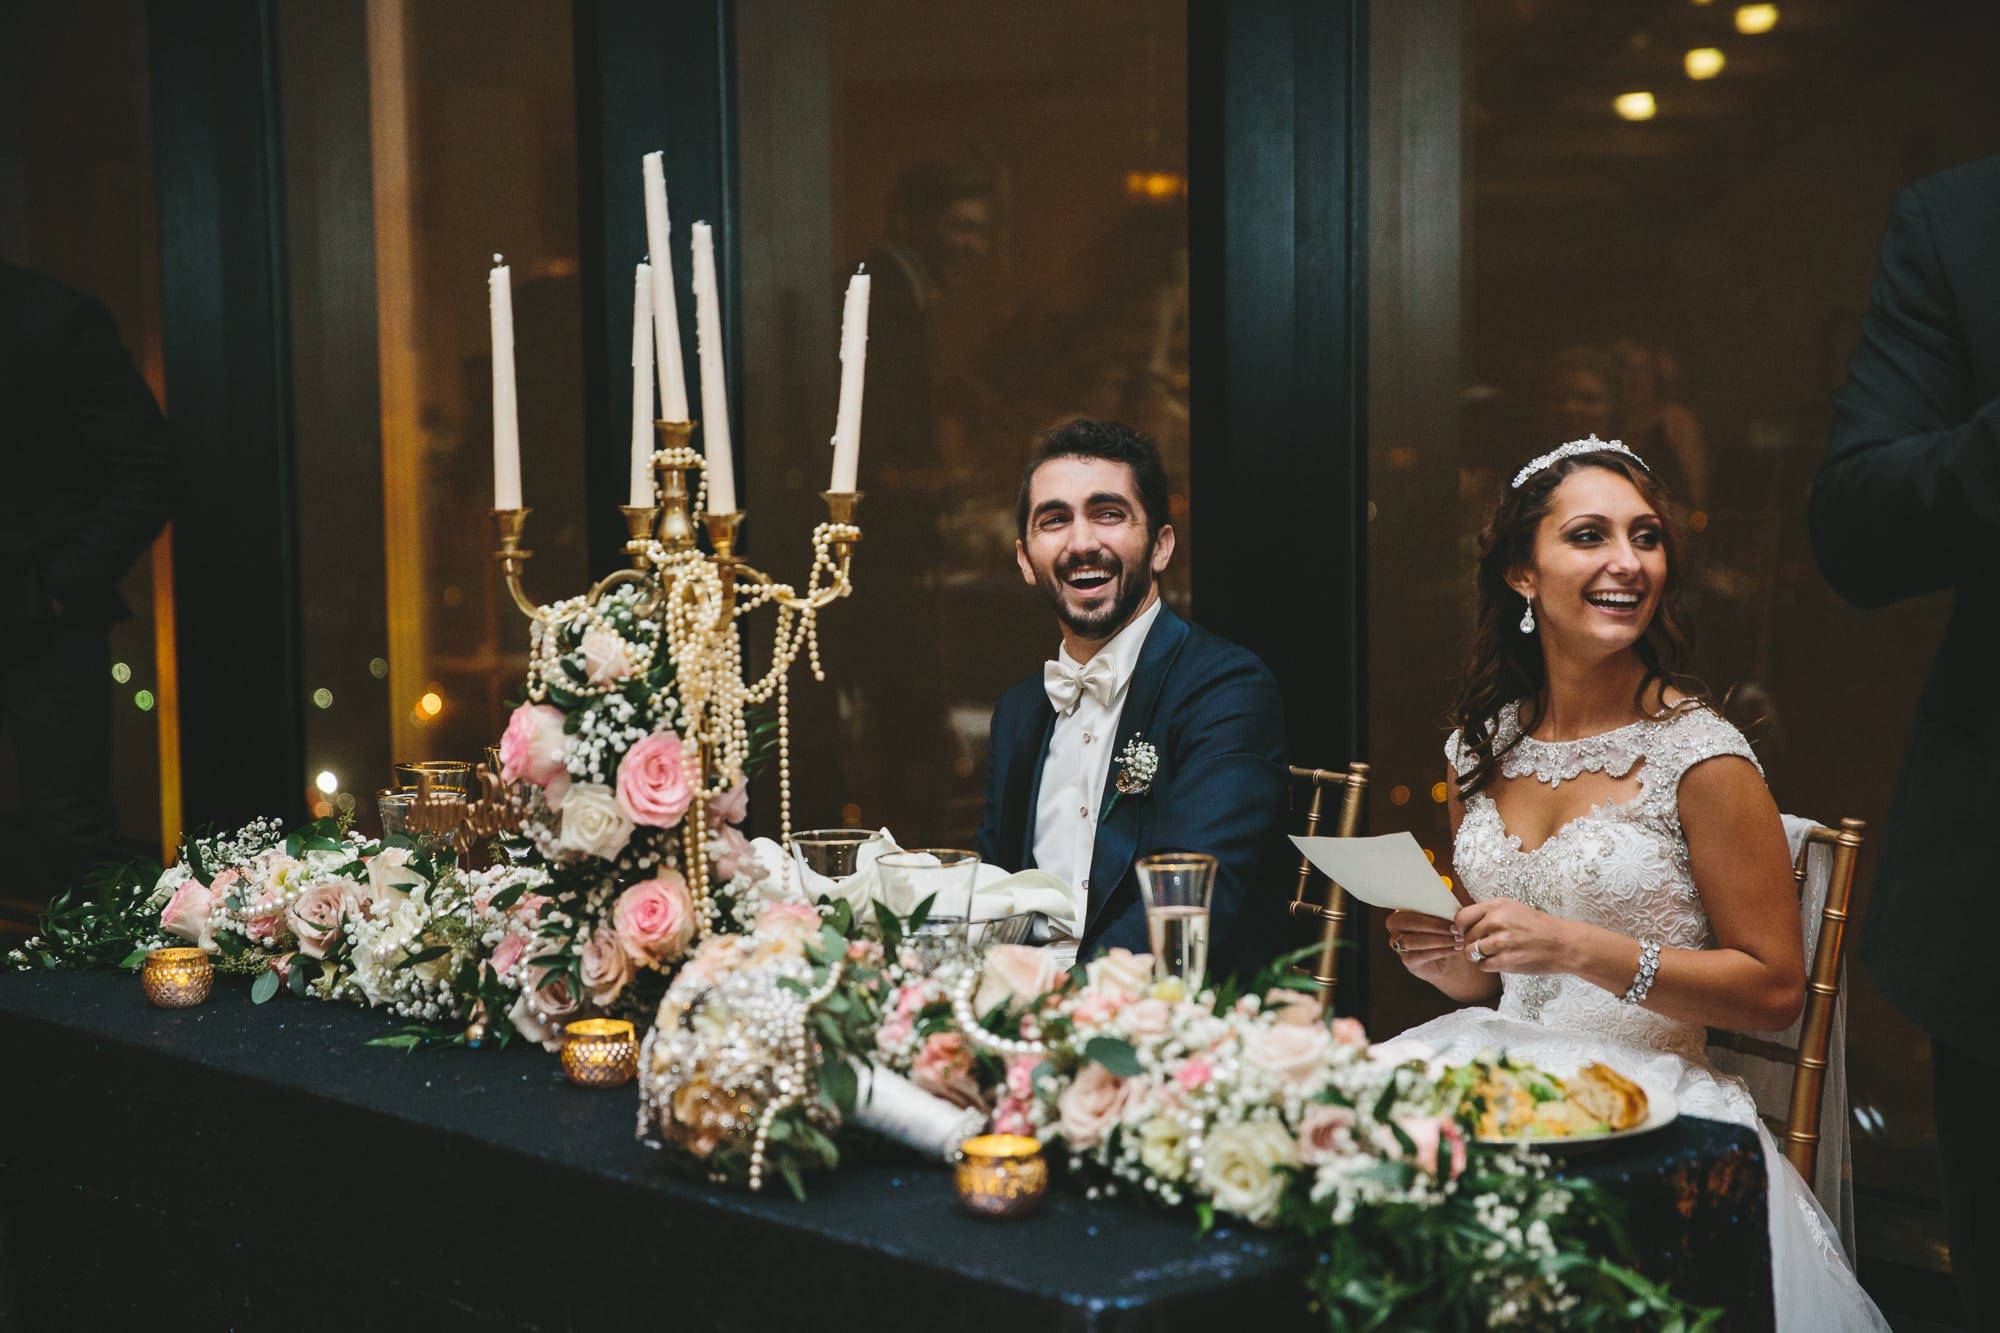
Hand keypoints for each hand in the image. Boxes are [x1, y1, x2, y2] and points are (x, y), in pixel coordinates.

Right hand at [1385, 909, 1463, 984]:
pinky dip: (1440, 951)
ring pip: (1413, 940)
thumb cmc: (1448, 932)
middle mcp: (1396, 925)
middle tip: (1456, 929)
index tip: (1452, 914)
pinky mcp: (1407, 960)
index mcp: (1403, 908)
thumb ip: (1445, 911)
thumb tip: (1455, 909)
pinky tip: (1455, 949)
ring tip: (1458, 940)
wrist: (1452, 959)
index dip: (1431, 909)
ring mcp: (1399, 944)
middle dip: (1435, 925)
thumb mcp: (1447, 918)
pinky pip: (1421, 955)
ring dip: (1439, 940)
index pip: (1411, 905)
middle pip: (1409, 922)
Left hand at [1456, 898, 1574, 974]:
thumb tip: (1463, 924)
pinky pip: (1483, 965)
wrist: (1564, 944)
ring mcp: (1501, 942)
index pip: (1462, 917)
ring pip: (1471, 952)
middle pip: (1466, 936)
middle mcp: (1497, 921)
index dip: (1461, 928)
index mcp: (1497, 905)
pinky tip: (1499, 961)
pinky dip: (1488, 965)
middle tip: (1483, 946)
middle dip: (1471, 943)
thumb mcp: (1513, 909)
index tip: (1466, 933)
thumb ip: (1489, 913)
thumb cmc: (1539, 927)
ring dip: (1478, 956)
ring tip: (1492, 953)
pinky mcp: (1506, 960)